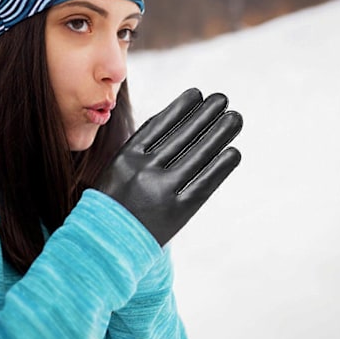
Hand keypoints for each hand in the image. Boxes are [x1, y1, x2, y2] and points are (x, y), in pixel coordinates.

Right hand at [96, 88, 242, 245]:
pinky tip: (233, 152)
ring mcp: (161, 191)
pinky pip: (204, 184)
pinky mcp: (177, 212)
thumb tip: (173, 118)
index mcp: (125, 157)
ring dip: (219, 133)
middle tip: (223, 99)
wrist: (105, 244)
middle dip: (205, 114)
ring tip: (234, 118)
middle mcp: (142, 170)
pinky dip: (221, 167)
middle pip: (182, 135)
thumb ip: (141, 147)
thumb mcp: (116, 168)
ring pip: (197, 155)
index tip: (197, 94)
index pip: (159, 124)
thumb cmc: (113, 202)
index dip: (181, 107)